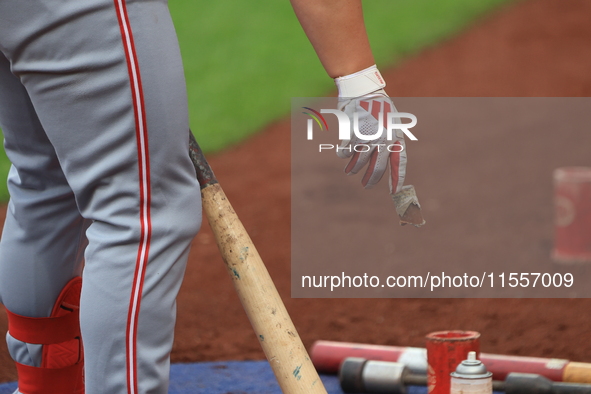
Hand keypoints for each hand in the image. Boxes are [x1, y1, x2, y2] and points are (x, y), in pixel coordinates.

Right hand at [334, 66, 405, 193]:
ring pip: (360, 160)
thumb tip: (382, 160)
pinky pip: (348, 150)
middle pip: (378, 166)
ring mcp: (369, 136)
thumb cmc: (376, 106)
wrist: (363, 89)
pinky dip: (344, 154)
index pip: (399, 161)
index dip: (397, 177)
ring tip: (349, 172)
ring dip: (354, 168)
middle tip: (366, 186)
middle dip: (371, 179)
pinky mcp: (355, 133)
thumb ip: (389, 140)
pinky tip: (342, 155)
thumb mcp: (389, 121)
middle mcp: (384, 138)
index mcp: (395, 135)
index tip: (395, 192)